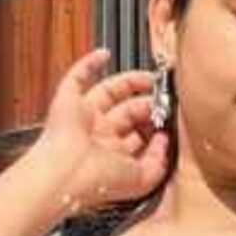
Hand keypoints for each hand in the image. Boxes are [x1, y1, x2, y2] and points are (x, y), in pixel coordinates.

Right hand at [34, 46, 172, 213]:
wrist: (68, 174)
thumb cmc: (99, 181)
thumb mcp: (142, 180)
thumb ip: (159, 162)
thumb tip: (164, 141)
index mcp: (113, 155)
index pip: (137, 136)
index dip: (154, 126)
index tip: (169, 117)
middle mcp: (98, 136)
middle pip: (126, 112)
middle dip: (147, 104)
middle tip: (164, 97)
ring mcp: (82, 117)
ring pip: (107, 92)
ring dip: (129, 82)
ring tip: (151, 77)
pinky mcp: (67, 101)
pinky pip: (77, 76)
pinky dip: (90, 63)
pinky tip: (105, 54)